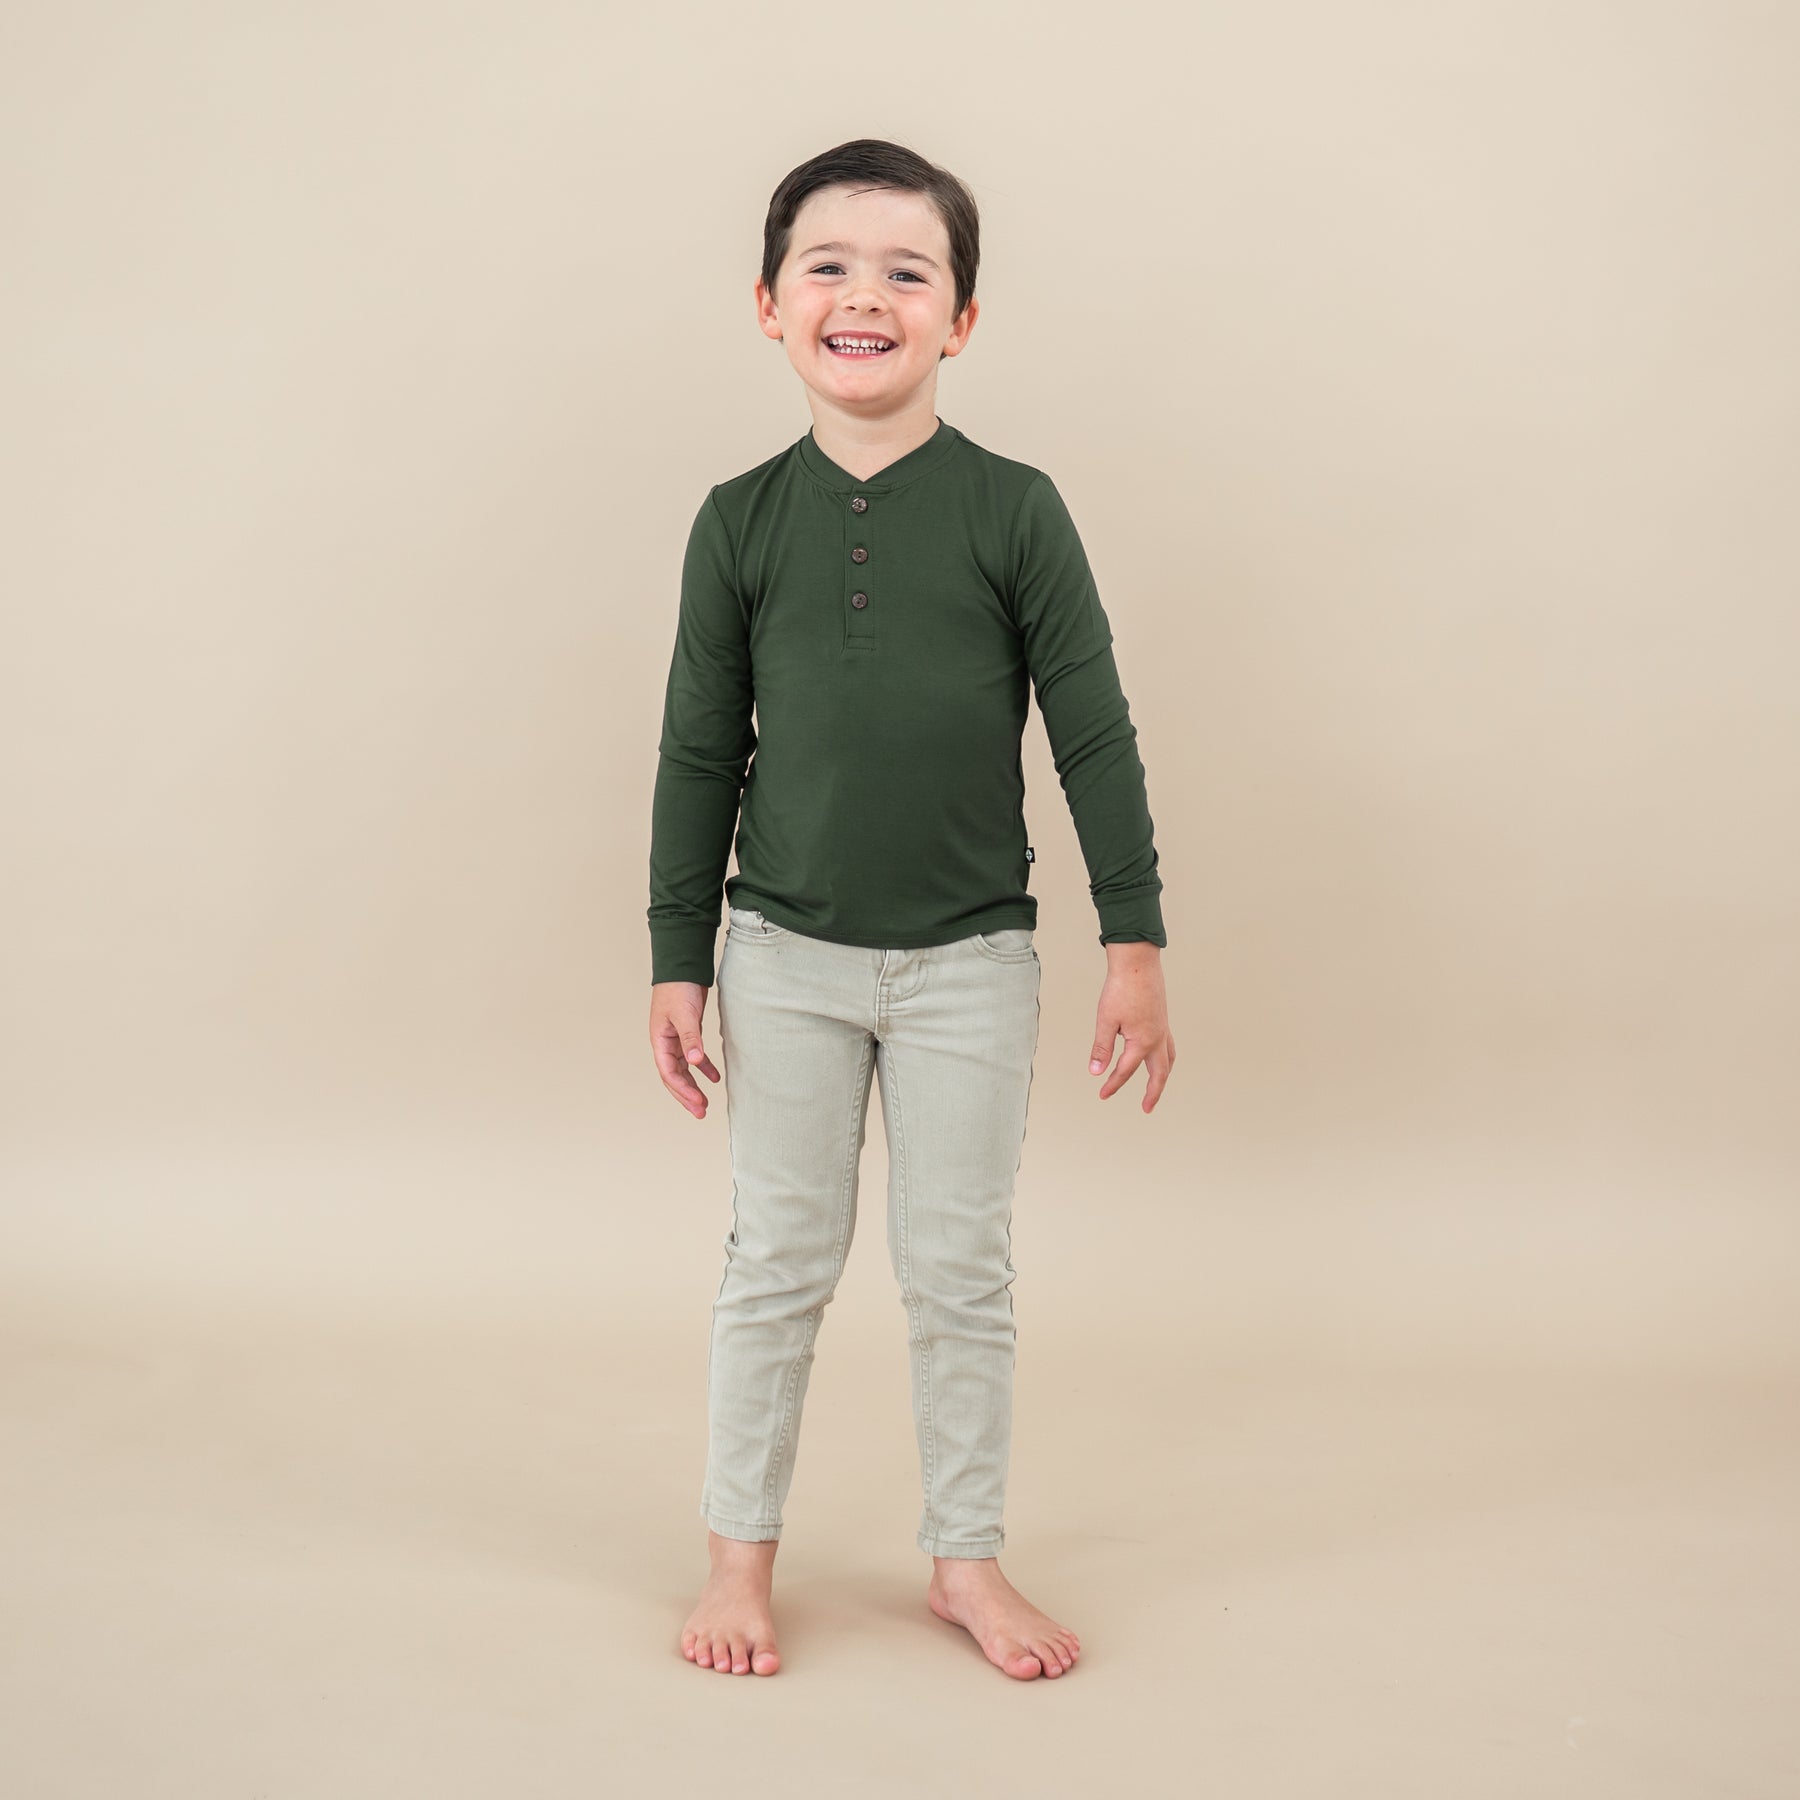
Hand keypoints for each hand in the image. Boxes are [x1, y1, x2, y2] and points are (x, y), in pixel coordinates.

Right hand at [650, 981, 721, 1117]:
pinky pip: (695, 1056)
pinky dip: (704, 1068)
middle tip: (700, 1113)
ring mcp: (676, 1039)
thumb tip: (695, 1063)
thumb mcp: (685, 1014)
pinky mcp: (689, 1033)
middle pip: (674, 1076)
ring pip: (684, 1069)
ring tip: (705, 1104)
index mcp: (660, 1041)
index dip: (682, 1090)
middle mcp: (665, 1043)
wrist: (683, 966)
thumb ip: (691, 1038)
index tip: (698, 1103)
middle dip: (686, 1095)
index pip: (669, 1073)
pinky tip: (715, 1078)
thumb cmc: (678, 987)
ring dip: (694, 1086)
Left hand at [1090, 943, 1173, 1111]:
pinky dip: (1165, 1058)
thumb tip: (1096, 1072)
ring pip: (1168, 1060)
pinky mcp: (1163, 1019)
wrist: (1138, 962)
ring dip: (1163, 1076)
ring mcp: (1163, 1028)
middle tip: (1147, 1108)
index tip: (1102, 1095)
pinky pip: (1169, 1045)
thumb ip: (1102, 1048)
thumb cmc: (1121, 989)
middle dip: (1153, 1093)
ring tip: (1156, 1087)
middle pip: (1159, 1073)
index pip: (1125, 1070)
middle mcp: (1158, 1038)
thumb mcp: (1106, 1020)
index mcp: (1143, 1041)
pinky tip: (1156, 1056)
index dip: (1112, 1084)